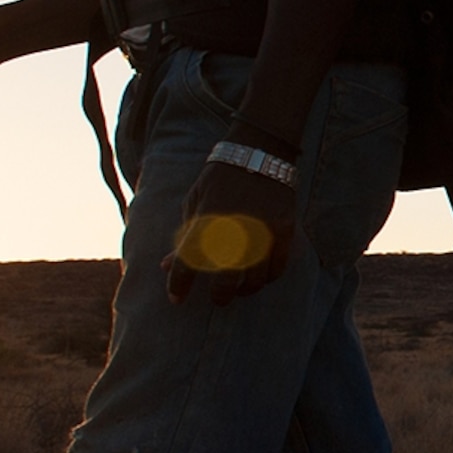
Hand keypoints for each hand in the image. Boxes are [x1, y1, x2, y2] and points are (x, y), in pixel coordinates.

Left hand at [166, 158, 297, 305]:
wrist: (259, 153)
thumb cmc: (220, 178)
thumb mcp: (194, 201)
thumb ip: (184, 236)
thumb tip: (167, 265)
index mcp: (206, 221)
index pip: (187, 263)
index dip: (178, 285)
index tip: (176, 298)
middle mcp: (234, 230)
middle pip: (225, 280)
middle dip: (219, 296)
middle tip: (219, 299)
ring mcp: (262, 232)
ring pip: (255, 279)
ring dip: (245, 289)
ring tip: (240, 289)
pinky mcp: (284, 231)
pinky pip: (277, 268)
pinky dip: (268, 277)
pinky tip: (260, 276)